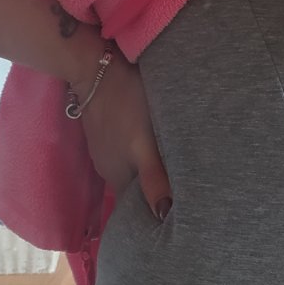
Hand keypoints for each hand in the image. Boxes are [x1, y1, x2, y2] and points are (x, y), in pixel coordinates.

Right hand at [72, 49, 172, 221]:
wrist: (96, 69)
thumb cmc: (127, 107)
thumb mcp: (144, 146)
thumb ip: (152, 179)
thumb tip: (163, 215)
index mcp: (118, 178)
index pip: (138, 207)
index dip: (157, 210)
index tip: (182, 211)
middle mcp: (108, 170)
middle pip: (135, 190)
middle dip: (156, 193)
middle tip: (187, 191)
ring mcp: (104, 152)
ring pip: (131, 171)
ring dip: (149, 174)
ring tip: (175, 171)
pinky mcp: (105, 135)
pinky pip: (125, 154)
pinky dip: (139, 157)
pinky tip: (154, 149)